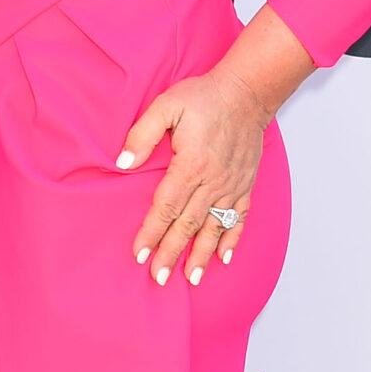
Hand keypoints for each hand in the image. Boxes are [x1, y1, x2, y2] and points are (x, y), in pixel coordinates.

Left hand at [118, 66, 270, 285]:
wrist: (246, 93)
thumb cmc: (204, 98)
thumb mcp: (166, 105)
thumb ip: (143, 133)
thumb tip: (123, 162)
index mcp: (190, 165)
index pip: (166, 207)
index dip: (151, 232)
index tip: (139, 254)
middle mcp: (213, 182)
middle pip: (187, 224)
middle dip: (171, 253)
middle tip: (158, 278)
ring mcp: (231, 186)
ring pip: (214, 227)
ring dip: (201, 255)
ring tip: (190, 278)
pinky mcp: (245, 185)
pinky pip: (239, 218)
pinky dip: (232, 239)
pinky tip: (224, 258)